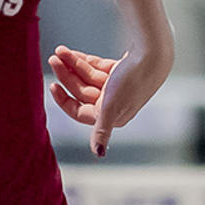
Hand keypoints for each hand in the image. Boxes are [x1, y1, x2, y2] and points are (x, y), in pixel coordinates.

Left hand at [48, 44, 165, 157]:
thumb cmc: (132, 82)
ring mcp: (116, 86)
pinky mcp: (120, 71)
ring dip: (73, 64)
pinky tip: (73, 52)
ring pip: (87, 76)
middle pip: (81, 90)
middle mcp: (112, 103)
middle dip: (66, 75)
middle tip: (53, 59)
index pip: (79, 110)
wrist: (153, 55)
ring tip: (60, 50)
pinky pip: (97, 67)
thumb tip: (99, 154)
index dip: (64, 100)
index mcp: (111, 115)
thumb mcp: (112, 107)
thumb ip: (103, 131)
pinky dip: (85, 60)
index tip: (52, 85)